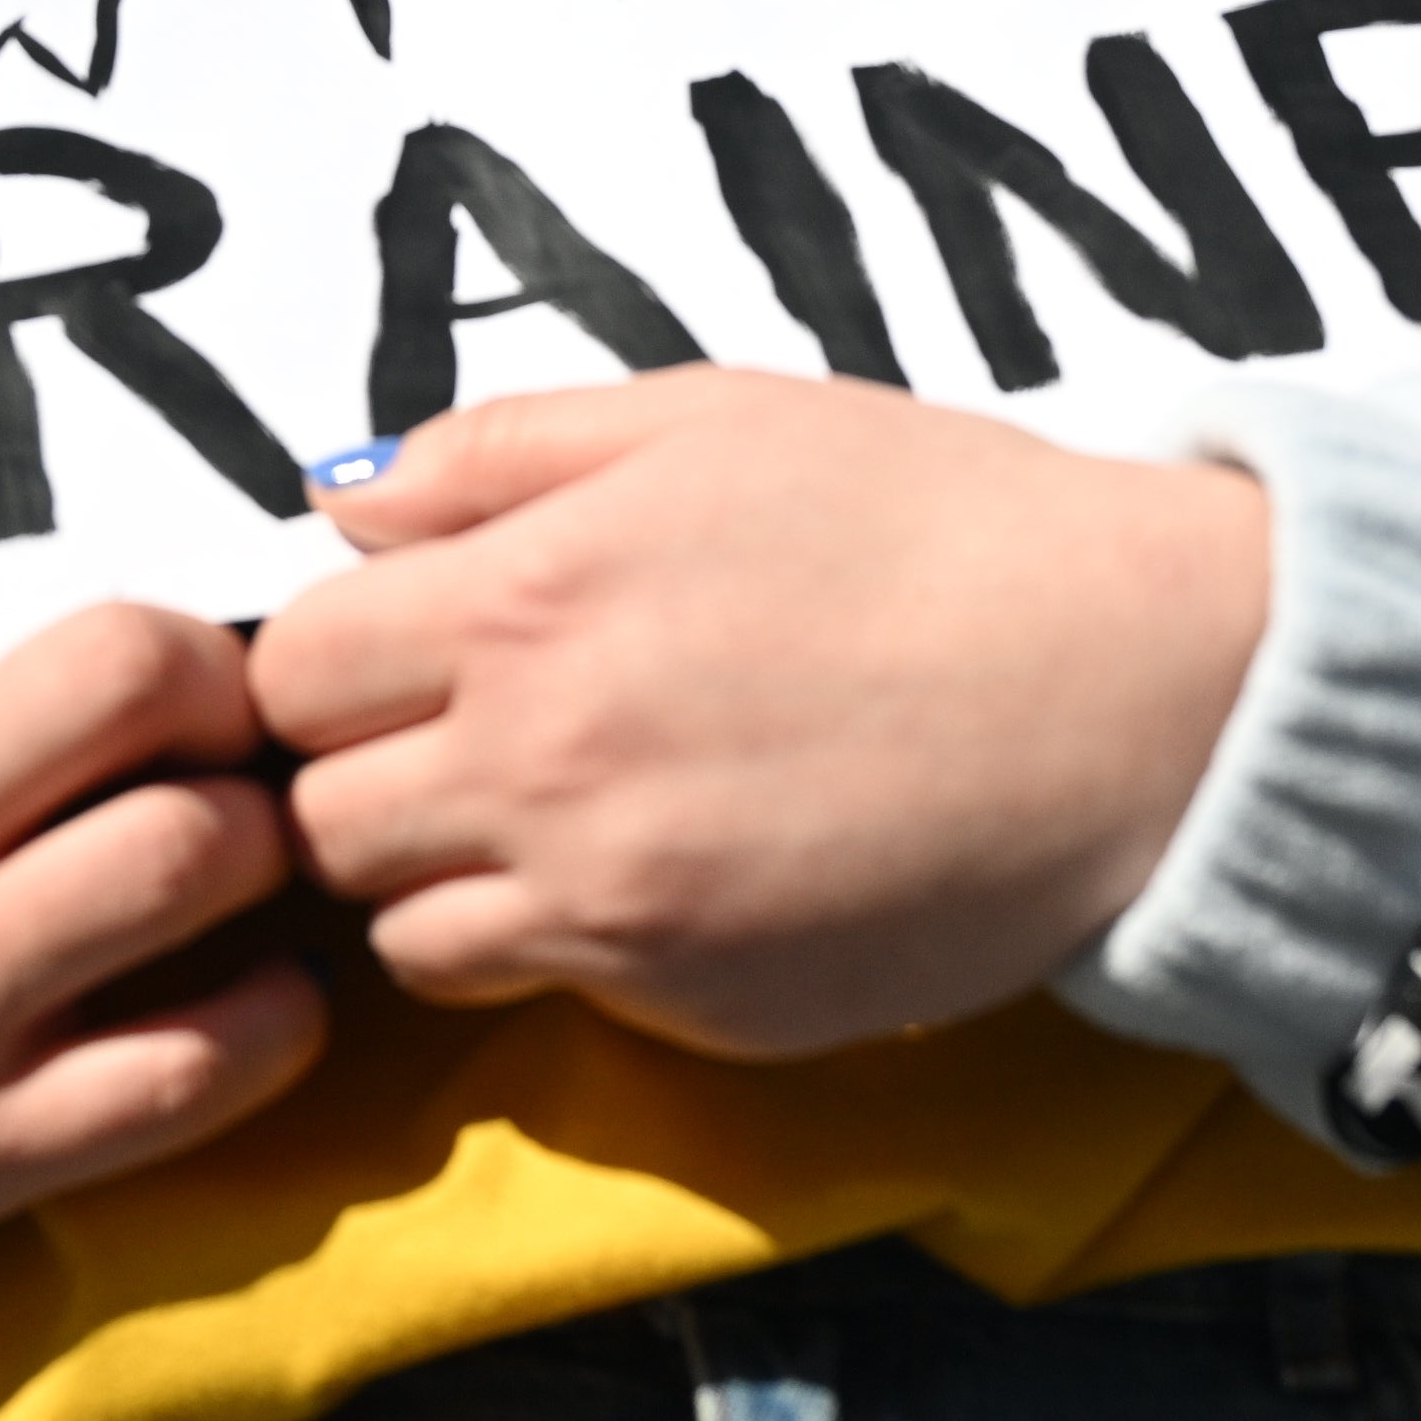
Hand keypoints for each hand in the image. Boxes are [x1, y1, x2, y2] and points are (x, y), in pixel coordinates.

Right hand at [0, 603, 326, 1345]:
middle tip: (243, 751)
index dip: (185, 637)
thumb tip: (142, 594)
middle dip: (241, 705)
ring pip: (186, 860)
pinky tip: (271, 999)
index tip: (200, 673)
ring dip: (268, 850)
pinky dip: (276, 1023)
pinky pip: (188, 1072)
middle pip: (143, 688)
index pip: (75, 618)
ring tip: (252, 863)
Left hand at [247, 367, 1270, 1059]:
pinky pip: (537, 996)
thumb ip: (500, 452)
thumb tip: (344, 509)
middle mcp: (541, 760)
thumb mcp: (709, 415)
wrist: (1130, 683)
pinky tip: (648, 873)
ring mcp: (612, 902)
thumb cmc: (931, 521)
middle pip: (317, 820)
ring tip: (548, 819)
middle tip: (465, 741)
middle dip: (363, 779)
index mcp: (530, 593)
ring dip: (437, 883)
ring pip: (397, 936)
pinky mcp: (691, 1004)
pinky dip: (553, 948)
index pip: (291, 670)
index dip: (334, 662)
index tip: (402, 654)